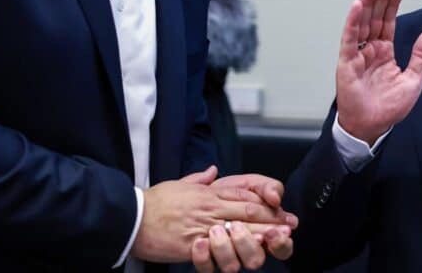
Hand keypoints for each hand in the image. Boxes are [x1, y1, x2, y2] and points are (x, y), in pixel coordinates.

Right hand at [131, 166, 289, 262]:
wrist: (132, 216)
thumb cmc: (154, 202)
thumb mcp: (179, 184)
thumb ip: (199, 179)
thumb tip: (212, 171)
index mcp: (207, 193)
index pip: (242, 194)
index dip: (263, 201)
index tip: (280, 208)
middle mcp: (208, 206)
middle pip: (246, 210)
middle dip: (270, 218)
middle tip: (289, 225)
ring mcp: (201, 224)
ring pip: (238, 226)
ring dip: (259, 232)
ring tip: (277, 237)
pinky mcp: (192, 243)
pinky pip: (220, 247)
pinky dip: (236, 249)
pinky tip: (249, 251)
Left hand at [189, 175, 295, 270]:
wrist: (189, 197)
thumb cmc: (225, 191)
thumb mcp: (249, 183)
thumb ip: (267, 187)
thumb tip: (276, 198)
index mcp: (262, 234)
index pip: (281, 248)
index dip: (281, 241)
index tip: (281, 229)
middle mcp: (245, 250)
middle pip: (256, 260)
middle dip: (250, 245)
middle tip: (239, 228)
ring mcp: (225, 257)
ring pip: (232, 267)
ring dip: (226, 248)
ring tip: (216, 230)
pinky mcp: (205, 262)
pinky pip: (206, 268)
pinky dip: (203, 256)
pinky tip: (199, 242)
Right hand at [336, 0, 421, 144]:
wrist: (372, 127)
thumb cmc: (388, 108)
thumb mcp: (413, 81)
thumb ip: (420, 57)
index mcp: (384, 52)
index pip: (388, 22)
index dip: (392, 4)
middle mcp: (370, 49)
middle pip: (375, 18)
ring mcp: (357, 54)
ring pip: (362, 23)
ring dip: (366, 4)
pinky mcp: (347, 62)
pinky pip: (349, 38)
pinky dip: (353, 21)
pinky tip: (357, 6)